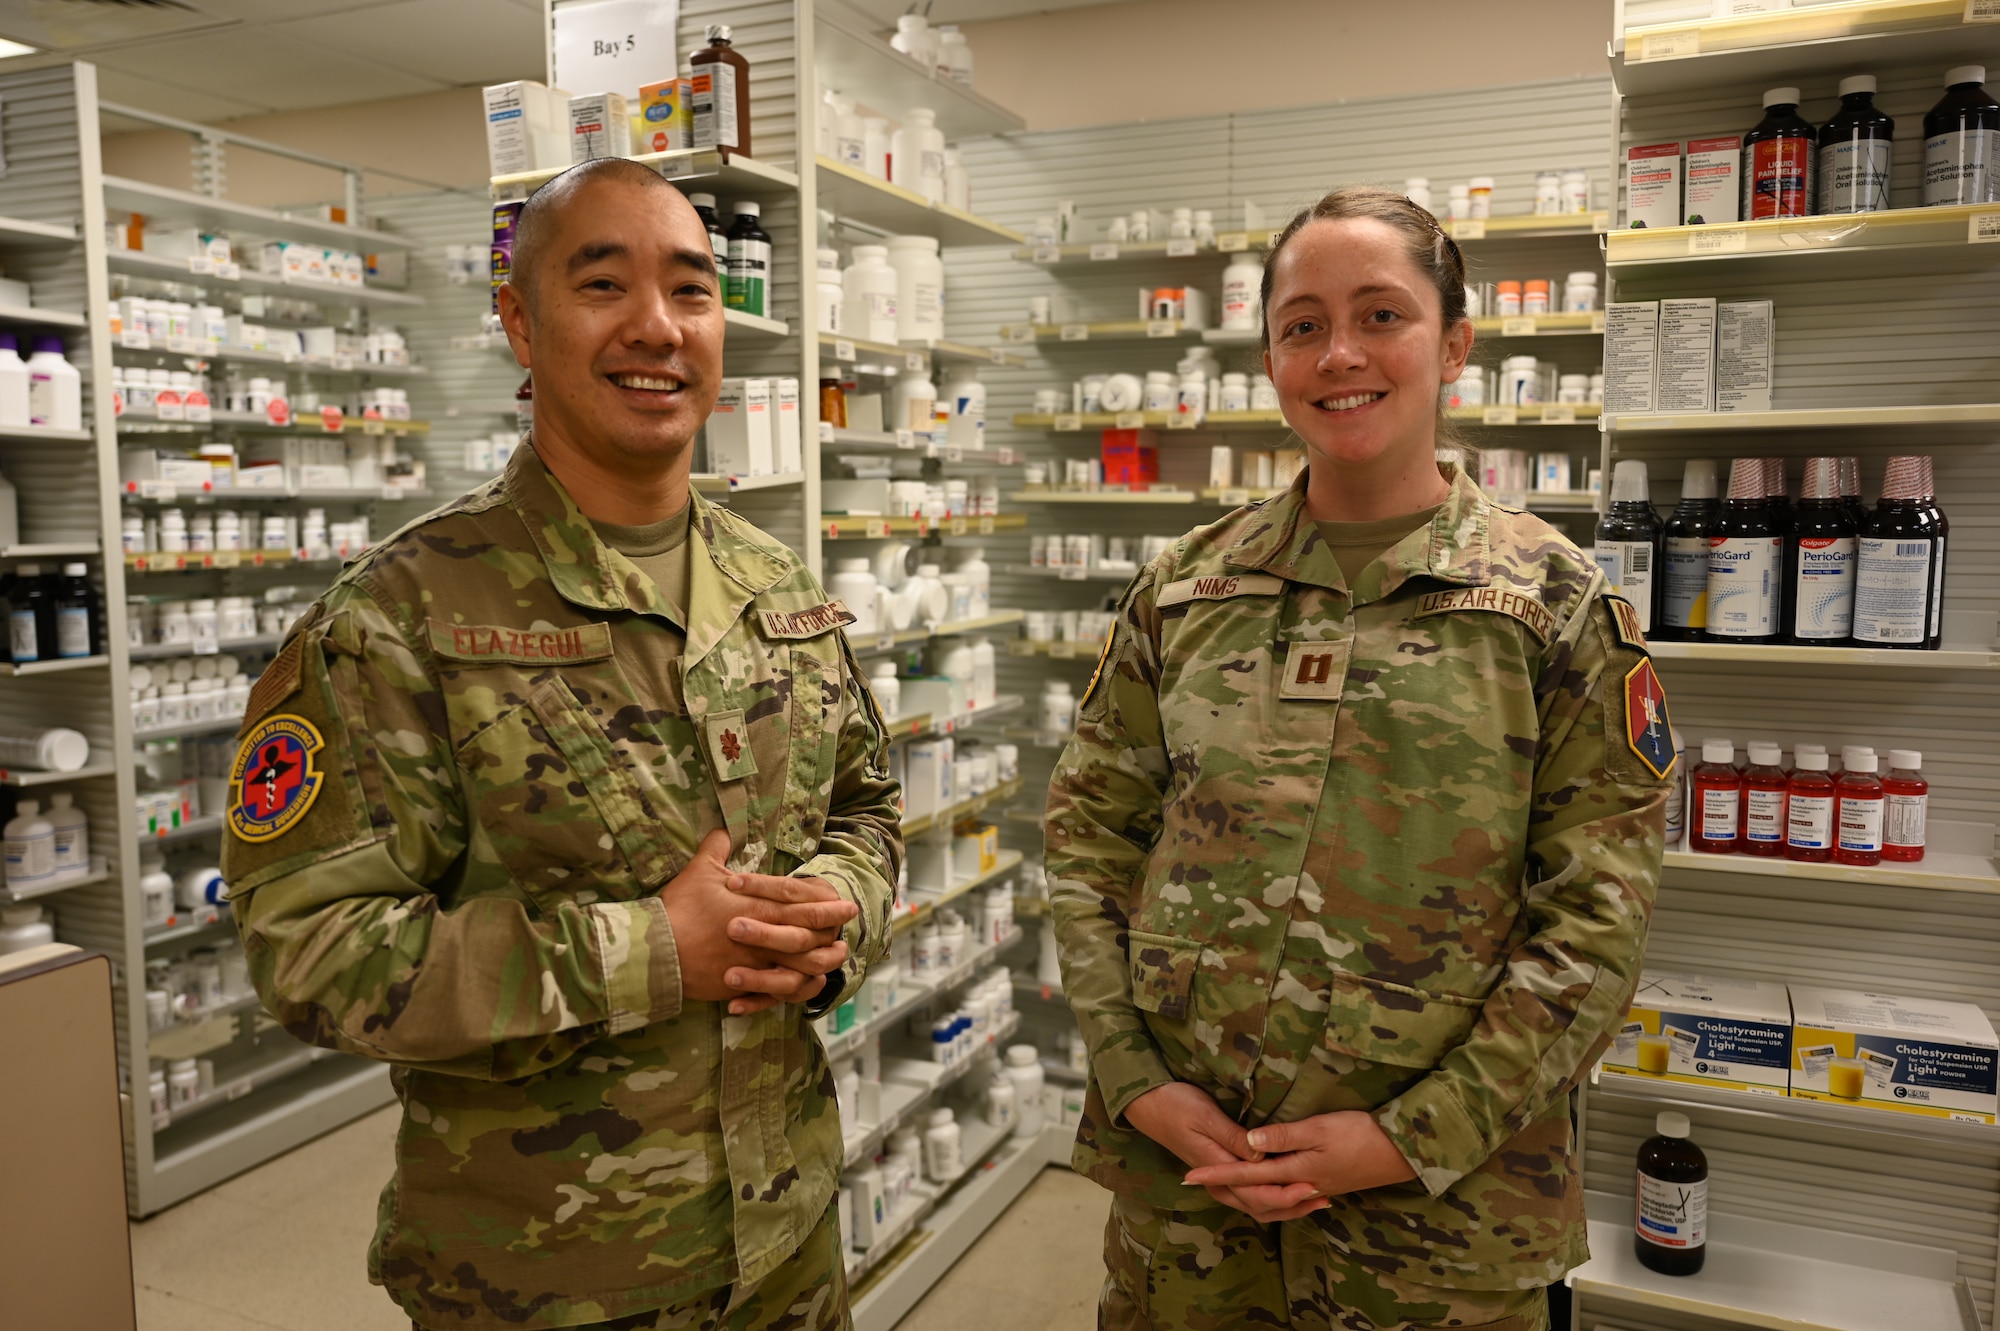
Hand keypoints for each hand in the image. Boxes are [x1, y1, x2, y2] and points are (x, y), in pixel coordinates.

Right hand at [660, 830, 857, 1014]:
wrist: (658, 950)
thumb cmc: (680, 909)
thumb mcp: (699, 870)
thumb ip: (716, 847)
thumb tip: (722, 828)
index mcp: (759, 908)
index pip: (803, 907)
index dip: (828, 906)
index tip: (847, 904)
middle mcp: (765, 937)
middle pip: (810, 936)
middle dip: (833, 930)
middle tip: (850, 929)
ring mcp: (756, 963)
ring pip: (802, 967)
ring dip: (823, 962)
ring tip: (836, 958)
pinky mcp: (743, 985)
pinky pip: (778, 991)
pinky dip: (796, 988)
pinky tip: (807, 985)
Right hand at [1123, 1083, 1303, 1218]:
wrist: (1148, 1104)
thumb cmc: (1177, 1105)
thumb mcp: (1206, 1116)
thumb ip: (1233, 1138)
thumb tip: (1261, 1157)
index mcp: (1217, 1169)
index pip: (1258, 1193)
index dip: (1288, 1193)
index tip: (1314, 1185)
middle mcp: (1219, 1183)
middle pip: (1261, 1206)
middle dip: (1294, 1204)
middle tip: (1325, 1195)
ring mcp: (1220, 1181)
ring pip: (1257, 1205)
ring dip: (1287, 1206)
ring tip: (1316, 1198)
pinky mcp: (1222, 1174)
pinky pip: (1251, 1196)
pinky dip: (1274, 1198)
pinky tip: (1292, 1190)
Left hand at [1180, 1110, 1416, 1216]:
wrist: (1403, 1153)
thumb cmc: (1361, 1135)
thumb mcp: (1320, 1129)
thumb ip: (1283, 1135)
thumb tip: (1249, 1141)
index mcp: (1294, 1171)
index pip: (1246, 1173)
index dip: (1217, 1173)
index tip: (1189, 1175)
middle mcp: (1301, 1185)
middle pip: (1255, 1191)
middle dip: (1225, 1186)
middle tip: (1196, 1178)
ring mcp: (1315, 1187)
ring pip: (1272, 1196)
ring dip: (1247, 1190)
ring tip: (1224, 1181)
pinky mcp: (1326, 1183)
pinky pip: (1289, 1194)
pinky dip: (1272, 1191)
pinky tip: (1270, 1183)